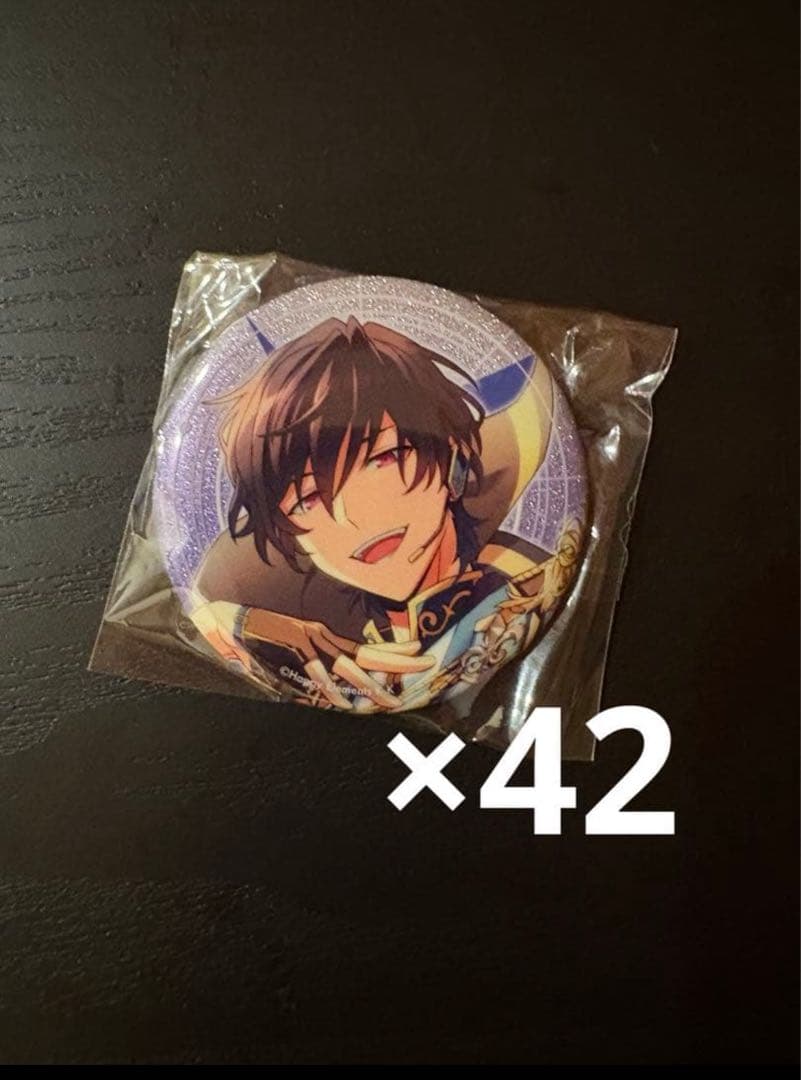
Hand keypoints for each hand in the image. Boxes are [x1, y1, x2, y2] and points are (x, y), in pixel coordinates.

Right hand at [194, 601, 435, 709]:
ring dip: (370, 685)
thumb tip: (334, 680)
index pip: (365, 647)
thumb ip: (315, 659)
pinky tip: (343, 704)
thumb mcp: (296, 644)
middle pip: (367, 654)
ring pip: (347, 666)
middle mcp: (322, 637)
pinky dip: (329, 688)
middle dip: (397, 662)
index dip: (393, 651)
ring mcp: (309, 642)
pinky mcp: (293, 647)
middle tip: (426, 665)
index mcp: (324, 636)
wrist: (232, 615)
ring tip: (391, 700)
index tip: (418, 653)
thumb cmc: (262, 633)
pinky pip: (315, 672)